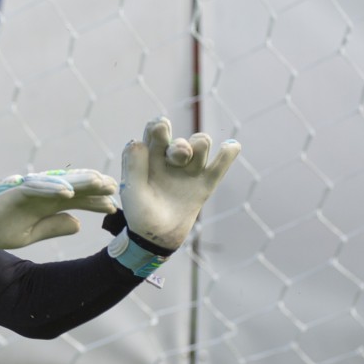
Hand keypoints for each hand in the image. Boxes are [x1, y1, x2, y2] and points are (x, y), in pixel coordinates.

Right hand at [0, 169, 118, 249]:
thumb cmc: (2, 229)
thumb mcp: (33, 233)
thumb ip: (54, 227)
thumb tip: (78, 224)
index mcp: (47, 205)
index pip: (76, 201)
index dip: (94, 203)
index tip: (113, 207)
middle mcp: (42, 195)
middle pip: (72, 188)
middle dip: (93, 188)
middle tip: (114, 187)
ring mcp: (30, 191)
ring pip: (58, 183)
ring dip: (78, 182)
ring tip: (98, 182)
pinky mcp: (16, 191)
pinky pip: (36, 188)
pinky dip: (51, 188)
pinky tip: (68, 192)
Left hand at [117, 118, 240, 250]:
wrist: (156, 238)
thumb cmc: (139, 214)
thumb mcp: (131, 191)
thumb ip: (133, 166)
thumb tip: (138, 141)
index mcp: (149, 157)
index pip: (156, 131)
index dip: (159, 126)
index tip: (160, 129)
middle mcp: (170, 160)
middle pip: (181, 139)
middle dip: (181, 145)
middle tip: (177, 157)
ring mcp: (188, 170)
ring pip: (201, 144)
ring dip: (199, 147)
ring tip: (191, 163)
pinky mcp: (204, 184)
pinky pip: (219, 166)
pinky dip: (227, 155)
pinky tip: (232, 146)